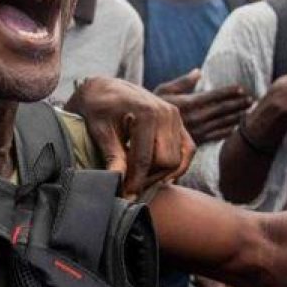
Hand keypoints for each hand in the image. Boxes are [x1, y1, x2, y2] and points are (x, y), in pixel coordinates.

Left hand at [65, 77, 194, 199]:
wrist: (106, 90)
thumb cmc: (99, 109)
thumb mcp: (100, 131)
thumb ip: (112, 155)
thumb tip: (118, 179)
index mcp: (146, 112)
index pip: (146, 158)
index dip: (136, 181)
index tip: (126, 196)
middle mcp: (166, 112)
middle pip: (167, 162)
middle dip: (149, 178)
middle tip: (130, 187)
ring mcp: (175, 116)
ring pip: (178, 159)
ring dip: (161, 174)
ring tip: (140, 179)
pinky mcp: (179, 122)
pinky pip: (188, 150)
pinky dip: (177, 165)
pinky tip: (159, 175)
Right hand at [155, 69, 251, 144]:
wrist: (143, 133)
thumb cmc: (152, 108)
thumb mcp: (164, 91)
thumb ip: (183, 82)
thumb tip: (199, 71)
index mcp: (188, 103)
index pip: (213, 96)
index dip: (228, 92)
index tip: (241, 88)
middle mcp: (195, 118)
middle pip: (222, 109)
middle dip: (238, 103)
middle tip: (252, 99)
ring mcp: (197, 131)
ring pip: (222, 122)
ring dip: (237, 115)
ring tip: (249, 110)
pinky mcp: (196, 141)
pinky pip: (216, 135)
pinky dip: (228, 130)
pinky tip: (236, 126)